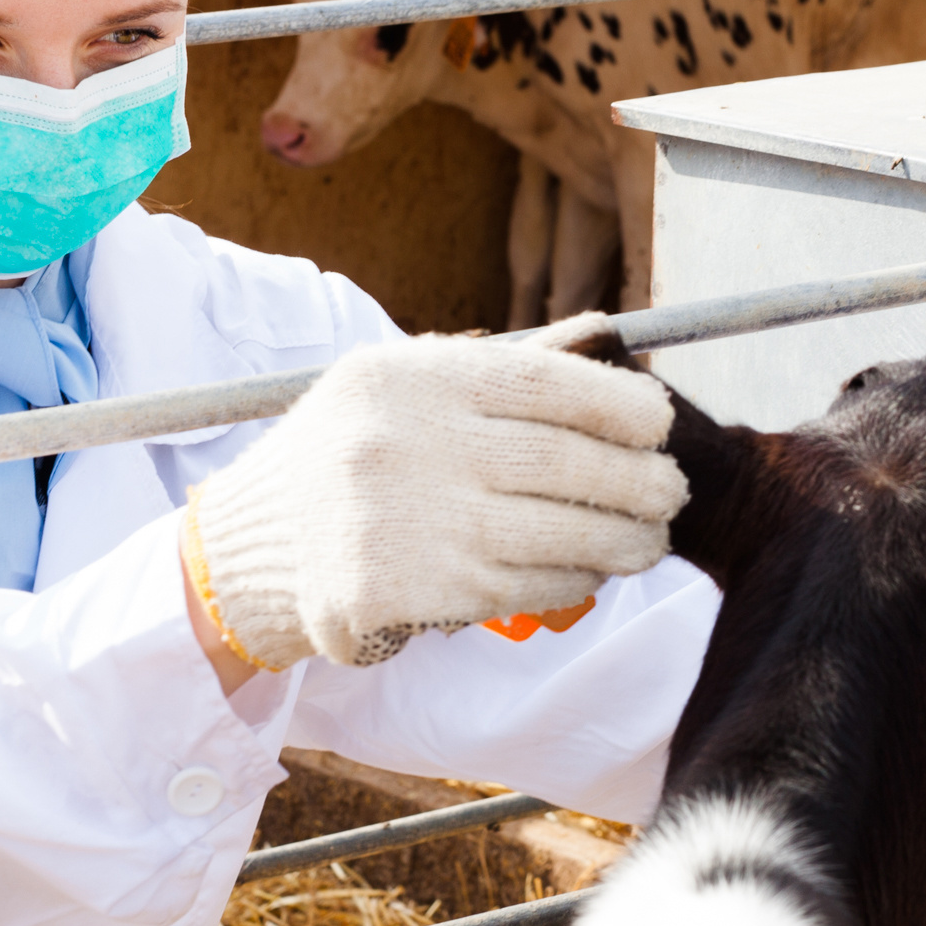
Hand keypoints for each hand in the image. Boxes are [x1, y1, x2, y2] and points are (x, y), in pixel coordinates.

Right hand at [187, 334, 683, 668]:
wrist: (253, 545)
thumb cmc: (347, 454)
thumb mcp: (403, 385)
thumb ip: (504, 366)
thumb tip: (607, 337)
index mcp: (410, 378)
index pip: (542, 383)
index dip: (618, 404)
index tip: (661, 423)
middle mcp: (404, 443)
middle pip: (559, 461)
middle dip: (635, 480)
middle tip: (672, 492)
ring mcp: (402, 519)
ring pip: (551, 532)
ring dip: (618, 541)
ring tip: (649, 541)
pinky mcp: (400, 588)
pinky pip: (519, 585)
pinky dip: (570, 581)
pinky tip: (591, 573)